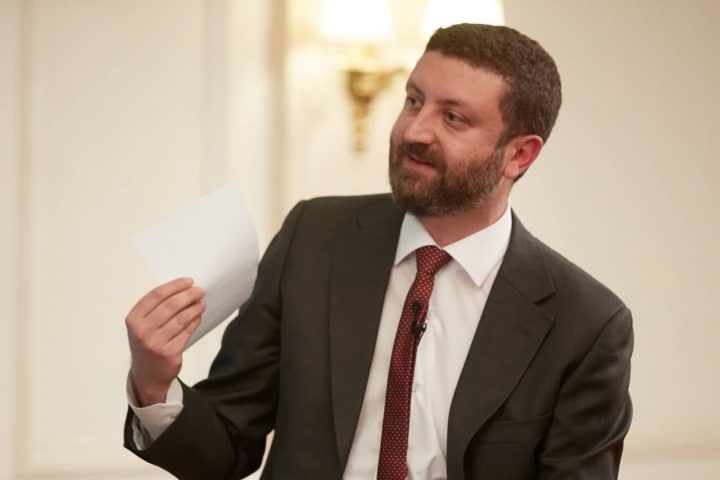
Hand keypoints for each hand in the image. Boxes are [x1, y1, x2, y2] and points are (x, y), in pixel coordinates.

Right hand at [126, 277, 205, 405]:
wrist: (147, 374)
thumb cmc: (147, 343)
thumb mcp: (143, 325)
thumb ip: (157, 308)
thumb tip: (183, 289)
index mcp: (134, 319)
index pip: (156, 295)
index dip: (175, 286)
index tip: (189, 281)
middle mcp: (142, 331)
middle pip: (171, 305)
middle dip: (188, 295)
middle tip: (200, 290)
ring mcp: (155, 343)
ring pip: (181, 319)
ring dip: (195, 308)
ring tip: (202, 303)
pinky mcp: (169, 353)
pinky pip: (187, 332)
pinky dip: (194, 322)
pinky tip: (198, 316)